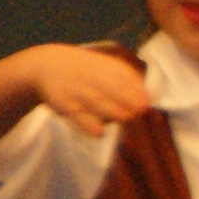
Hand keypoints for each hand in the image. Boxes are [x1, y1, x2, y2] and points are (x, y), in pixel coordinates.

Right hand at [26, 43, 150, 135]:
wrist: (45, 65)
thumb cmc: (85, 70)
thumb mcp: (106, 66)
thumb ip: (129, 80)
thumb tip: (153, 98)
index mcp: (104, 67)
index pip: (127, 79)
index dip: (139, 93)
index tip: (147, 103)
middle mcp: (91, 77)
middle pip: (115, 91)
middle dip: (129, 103)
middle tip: (138, 112)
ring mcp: (78, 91)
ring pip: (99, 104)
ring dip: (114, 113)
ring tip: (124, 118)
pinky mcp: (65, 105)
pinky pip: (79, 118)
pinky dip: (90, 126)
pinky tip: (99, 132)